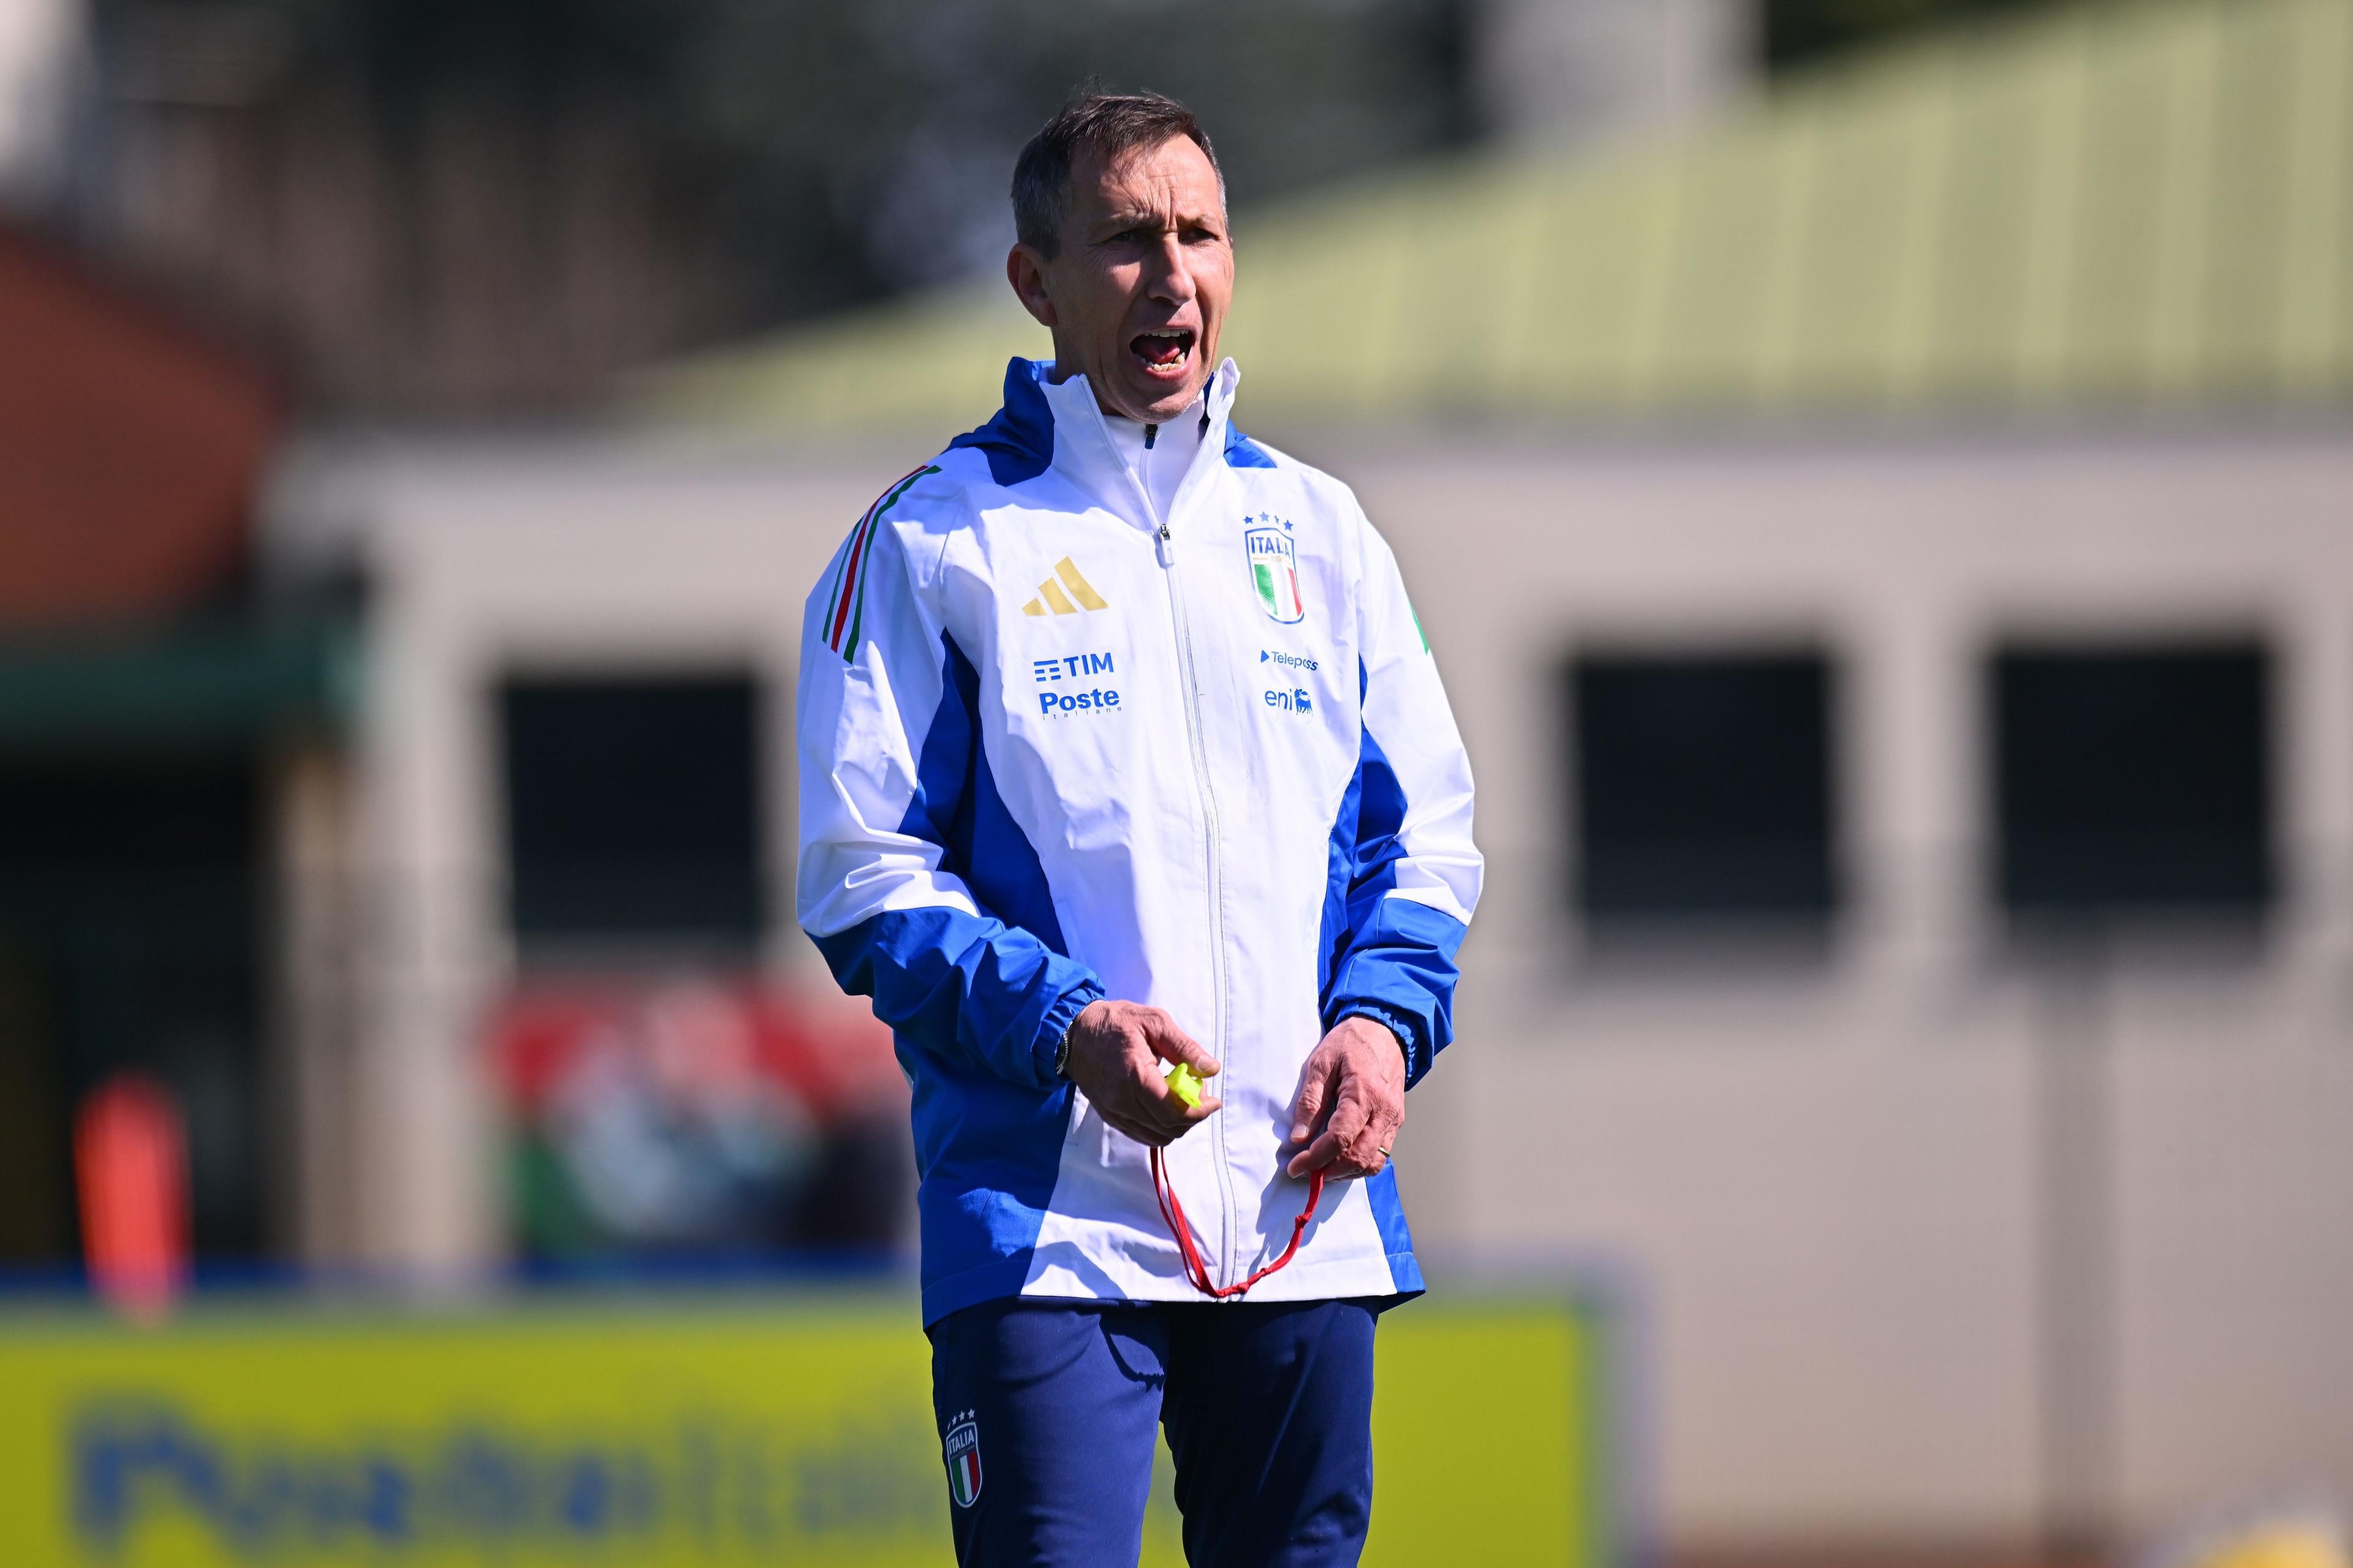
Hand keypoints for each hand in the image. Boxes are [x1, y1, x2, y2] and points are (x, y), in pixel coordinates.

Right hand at [1060, 1000, 1221, 1147]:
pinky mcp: (1110, 1116)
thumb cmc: (1116, 1022)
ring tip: (1182, 1098)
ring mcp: (1114, 1112)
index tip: (1214, 1101)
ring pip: (1157, 1136)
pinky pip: (1142, 1135)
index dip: (1198, 1111)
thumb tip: (1210, 1069)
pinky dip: (1160, 1128)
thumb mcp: (1154, 1022)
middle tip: (1199, 1093)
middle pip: (1168, 1128)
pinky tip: (1165, 1106)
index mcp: (1135, 1075)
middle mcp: (1122, 1100)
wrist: (1074, 1033)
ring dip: (1177, 1124)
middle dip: (1192, 1116)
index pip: (1172, 1112)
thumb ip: (1184, 1047)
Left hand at [1286, 1017, 1404, 1179]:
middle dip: (1329, 1171)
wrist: (1384, 1031)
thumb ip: (1310, 1100)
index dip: (1315, 1158)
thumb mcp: (1321, 1063)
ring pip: (1373, 1162)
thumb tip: (1298, 1136)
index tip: (1295, 1166)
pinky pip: (1381, 1154)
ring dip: (1346, 1173)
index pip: (1339, 1139)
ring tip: (1322, 1168)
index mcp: (1362, 1094)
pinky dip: (1360, 1164)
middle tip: (1307, 1172)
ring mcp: (1393, 1119)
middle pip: (1359, 1157)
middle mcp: (1383, 1111)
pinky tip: (1341, 1159)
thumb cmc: (1350, 1043)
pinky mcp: (1396, 1122)